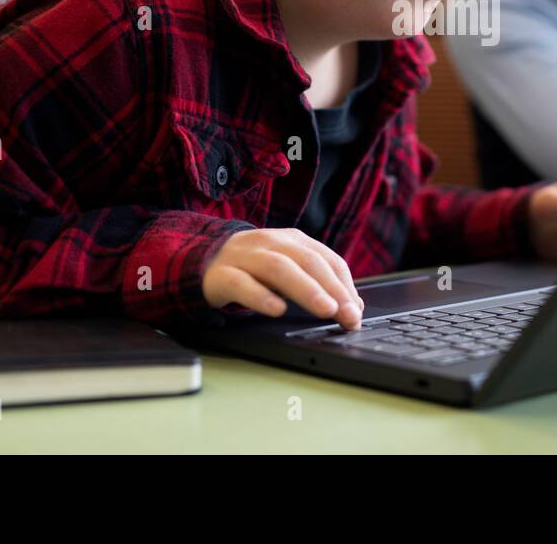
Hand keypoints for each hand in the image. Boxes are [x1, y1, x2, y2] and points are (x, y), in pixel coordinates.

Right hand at [201, 227, 364, 329]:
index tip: (357, 311)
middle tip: (349, 315)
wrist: (200, 260)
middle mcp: (270, 243)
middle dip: (333, 288)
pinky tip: (277, 309)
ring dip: (306, 289)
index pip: (327, 260)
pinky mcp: (219, 275)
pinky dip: (260, 296)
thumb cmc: (251, 269)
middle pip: (307, 261)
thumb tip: (352, 306)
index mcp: (291, 241)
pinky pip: (240, 283)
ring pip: (278, 268)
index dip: (345, 285)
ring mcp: (244, 257)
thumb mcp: (286, 271)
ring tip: (325, 309)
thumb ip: (317, 284)